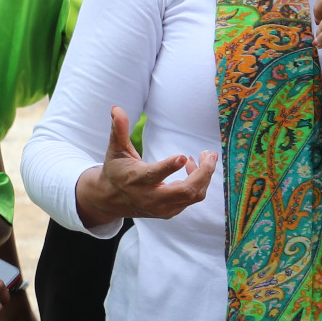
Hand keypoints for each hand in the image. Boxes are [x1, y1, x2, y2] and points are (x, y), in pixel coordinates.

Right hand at [76, 107, 216, 226]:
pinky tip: (193, 168)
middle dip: (203, 173)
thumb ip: (119, 129)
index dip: (170, 167)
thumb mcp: (115, 150)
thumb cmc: (116, 170)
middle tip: (210, 154)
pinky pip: (191, 198)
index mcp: (136, 179)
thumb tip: (116, 108)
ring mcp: (162, 207)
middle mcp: (150, 197)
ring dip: (204, 175)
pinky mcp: (169, 212)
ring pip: (193, 195)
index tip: (184, 156)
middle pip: (185, 191)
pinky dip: (198, 183)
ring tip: (204, 157)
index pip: (154, 175)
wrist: (111, 200)